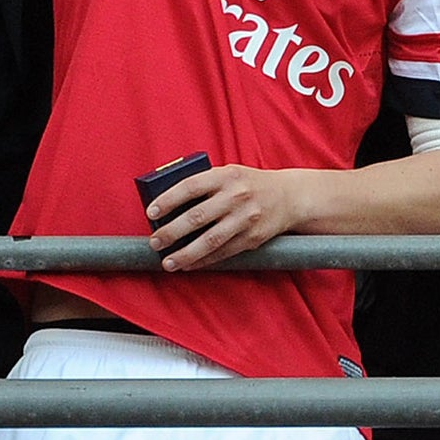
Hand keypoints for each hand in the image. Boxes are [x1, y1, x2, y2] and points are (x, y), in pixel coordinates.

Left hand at [148, 164, 305, 269]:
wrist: (289, 196)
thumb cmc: (249, 185)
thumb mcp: (230, 174)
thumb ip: (203, 185)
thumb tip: (167, 207)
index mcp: (227, 176)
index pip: (191, 187)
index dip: (168, 200)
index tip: (151, 213)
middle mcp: (237, 196)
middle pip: (196, 217)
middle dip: (170, 232)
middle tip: (154, 242)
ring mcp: (246, 218)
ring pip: (209, 241)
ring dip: (184, 254)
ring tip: (167, 262)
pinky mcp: (252, 237)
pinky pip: (223, 253)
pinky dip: (203, 261)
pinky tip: (189, 265)